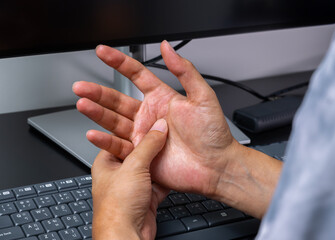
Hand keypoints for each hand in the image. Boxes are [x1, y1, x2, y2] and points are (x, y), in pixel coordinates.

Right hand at [73, 40, 235, 196]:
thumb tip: (168, 47)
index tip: (103, 52)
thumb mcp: (202, 96)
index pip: (136, 75)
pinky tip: (93, 133)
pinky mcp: (141, 155)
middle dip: (98, 92)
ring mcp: (143, 135)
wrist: (215, 165)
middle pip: (117, 99)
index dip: (119, 63)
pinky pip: (118, 146)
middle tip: (81, 86)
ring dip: (97, 113)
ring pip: (114, 121)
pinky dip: (104, 141)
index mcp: (161, 98)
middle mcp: (149, 116)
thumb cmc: (213, 133)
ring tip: (83, 104)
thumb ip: (184, 71)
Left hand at [92, 119, 168, 239]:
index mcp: (106, 162)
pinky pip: (159, 182)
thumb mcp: (134, 166)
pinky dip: (167, 178)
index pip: (121, 137)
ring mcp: (132, 186)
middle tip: (165, 132)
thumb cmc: (117, 207)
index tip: (150, 121)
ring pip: (150, 167)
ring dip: (161, 161)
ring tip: (173, 148)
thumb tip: (159, 128)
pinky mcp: (145, 197)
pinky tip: (174, 170)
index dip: (136, 128)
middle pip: (139, 152)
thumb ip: (148, 145)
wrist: (127, 235)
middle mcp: (119, 173)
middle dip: (152, 145)